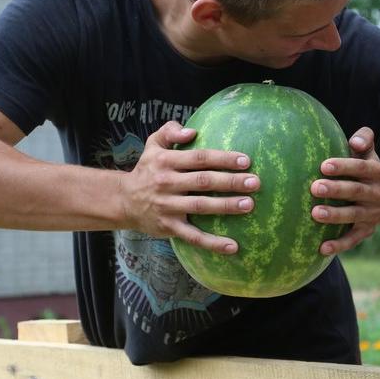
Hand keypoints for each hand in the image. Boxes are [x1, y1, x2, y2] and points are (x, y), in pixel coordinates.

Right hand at [119, 121, 259, 253]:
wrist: (124, 201)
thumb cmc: (147, 170)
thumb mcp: (153, 145)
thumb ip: (169, 131)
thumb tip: (192, 131)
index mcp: (166, 161)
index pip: (199, 158)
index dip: (222, 159)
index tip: (245, 160)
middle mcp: (167, 183)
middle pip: (203, 181)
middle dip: (231, 182)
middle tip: (255, 182)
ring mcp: (168, 207)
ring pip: (201, 207)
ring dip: (226, 206)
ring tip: (249, 204)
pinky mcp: (169, 227)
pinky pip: (193, 236)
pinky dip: (213, 243)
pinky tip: (233, 246)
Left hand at [311, 127, 379, 254]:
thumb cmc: (363, 168)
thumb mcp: (368, 151)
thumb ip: (364, 138)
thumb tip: (355, 142)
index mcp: (377, 172)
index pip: (362, 167)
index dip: (344, 166)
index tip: (323, 165)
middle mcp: (378, 193)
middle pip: (357, 191)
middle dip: (336, 190)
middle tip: (314, 187)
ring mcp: (372, 214)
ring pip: (354, 215)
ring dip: (335, 215)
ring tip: (314, 213)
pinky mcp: (366, 231)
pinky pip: (353, 239)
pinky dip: (339, 245)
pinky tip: (322, 248)